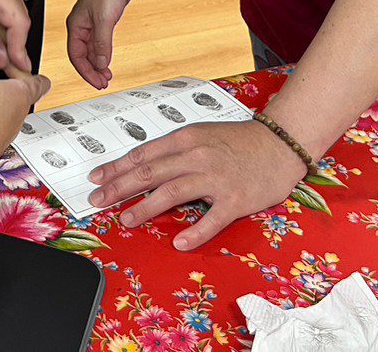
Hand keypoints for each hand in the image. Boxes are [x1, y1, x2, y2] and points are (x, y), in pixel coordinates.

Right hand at [66, 0, 135, 89]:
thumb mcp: (105, 19)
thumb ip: (102, 43)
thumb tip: (101, 64)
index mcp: (75, 25)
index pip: (75, 56)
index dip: (85, 71)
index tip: (97, 82)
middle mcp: (81, 26)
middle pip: (82, 55)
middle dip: (92, 70)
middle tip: (104, 82)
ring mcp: (91, 23)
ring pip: (91, 50)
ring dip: (98, 64)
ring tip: (107, 76)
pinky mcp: (102, 21)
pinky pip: (99, 43)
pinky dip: (104, 53)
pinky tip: (109, 60)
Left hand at [87, 120, 306, 249]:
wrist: (279, 144)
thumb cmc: (238, 141)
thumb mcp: (201, 135)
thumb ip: (175, 149)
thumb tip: (142, 164)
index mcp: (186, 139)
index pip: (143, 154)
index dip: (117, 167)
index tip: (97, 178)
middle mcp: (196, 156)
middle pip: (149, 172)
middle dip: (119, 187)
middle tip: (97, 199)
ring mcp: (215, 178)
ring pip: (171, 192)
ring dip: (144, 208)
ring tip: (125, 219)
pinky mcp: (235, 199)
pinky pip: (211, 220)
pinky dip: (194, 232)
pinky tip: (178, 242)